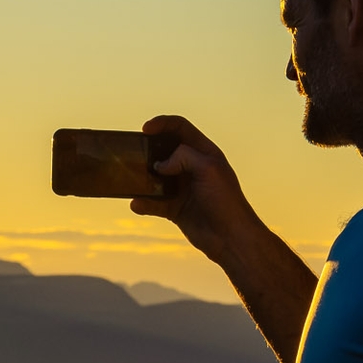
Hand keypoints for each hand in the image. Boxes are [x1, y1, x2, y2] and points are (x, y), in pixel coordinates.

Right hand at [131, 115, 253, 258]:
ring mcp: (182, 188)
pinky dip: (143, 203)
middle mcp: (192, 167)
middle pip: (164, 149)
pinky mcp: (175, 208)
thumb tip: (159, 165)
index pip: (180, 128)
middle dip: (148, 149)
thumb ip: (183, 156)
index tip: (145, 129)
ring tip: (131, 178)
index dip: (162, 124)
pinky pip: (153, 202)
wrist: (231, 239)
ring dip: (142, 177)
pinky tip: (137, 204)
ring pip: (155, 176)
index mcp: (204, 152)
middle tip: (134, 153)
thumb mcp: (208, 168)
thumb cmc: (226, 201)